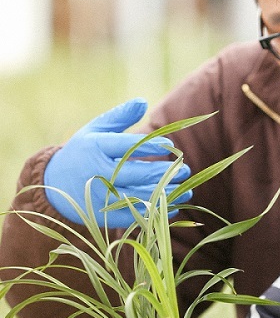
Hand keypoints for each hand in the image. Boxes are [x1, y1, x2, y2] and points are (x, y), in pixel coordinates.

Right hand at [43, 98, 191, 227]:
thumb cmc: (82, 152)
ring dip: (166, 194)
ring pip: (139, 197)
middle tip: (186, 170)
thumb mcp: (95, 129)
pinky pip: (133, 216)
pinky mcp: (103, 216)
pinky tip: (173, 206)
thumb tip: (143, 101)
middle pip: (137, 174)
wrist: (54, 185)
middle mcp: (98, 173)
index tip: (171, 145)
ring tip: (186, 188)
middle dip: (165, 172)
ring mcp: (100, 197)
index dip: (151, 145)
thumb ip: (120, 116)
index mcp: (95, 148)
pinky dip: (155, 213)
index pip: (127, 146)